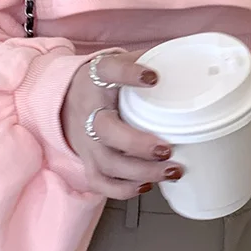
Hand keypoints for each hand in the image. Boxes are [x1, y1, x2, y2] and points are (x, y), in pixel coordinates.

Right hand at [60, 51, 182, 199]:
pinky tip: (148, 185)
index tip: (152, 77)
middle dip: (138, 144)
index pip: (109, 70)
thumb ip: (147, 60)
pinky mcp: (87, 159)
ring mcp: (86, 138)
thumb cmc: (102, 82)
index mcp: (98, 78)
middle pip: (107, 130)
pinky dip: (123, 189)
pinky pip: (100, 181)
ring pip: (107, 162)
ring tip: (171, 171)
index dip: (129, 73)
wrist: (63, 97)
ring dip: (140, 171)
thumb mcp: (119, 62)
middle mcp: (89, 110)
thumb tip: (188, 61)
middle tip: (167, 149)